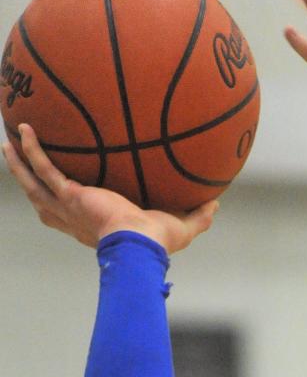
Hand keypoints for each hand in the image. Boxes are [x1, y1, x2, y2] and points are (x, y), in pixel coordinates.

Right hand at [2, 124, 218, 251]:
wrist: (140, 246)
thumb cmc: (158, 244)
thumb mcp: (182, 227)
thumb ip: (197, 215)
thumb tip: (216, 203)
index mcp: (95, 229)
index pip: (76, 218)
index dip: (67, 208)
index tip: (67, 195)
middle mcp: (77, 220)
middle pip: (44, 202)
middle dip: (31, 185)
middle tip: (21, 167)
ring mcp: (69, 207)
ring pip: (34, 185)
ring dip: (19, 167)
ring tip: (8, 145)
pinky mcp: (70, 195)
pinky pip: (45, 168)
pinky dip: (32, 150)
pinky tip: (23, 130)